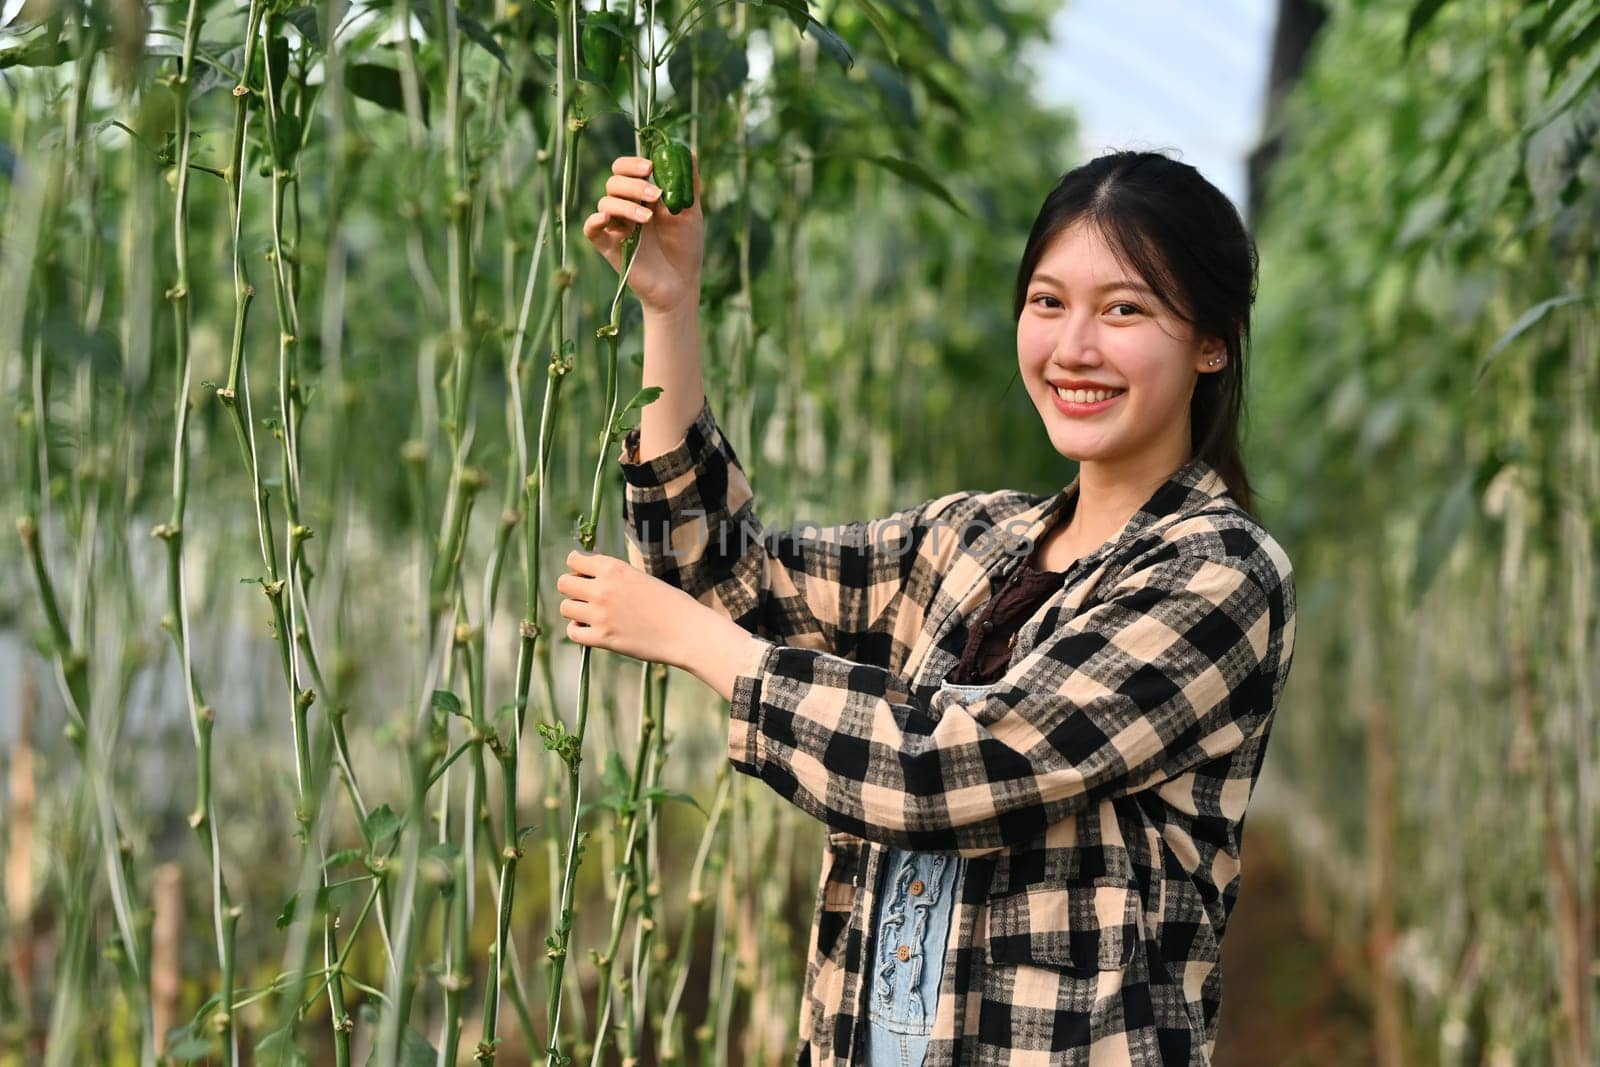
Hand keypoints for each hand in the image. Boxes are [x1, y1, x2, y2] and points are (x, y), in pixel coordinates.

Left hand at [557, 548, 703, 668]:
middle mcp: (602, 588)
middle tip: (587, 597)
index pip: (574, 560)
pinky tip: (591, 629)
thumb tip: (588, 578)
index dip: (577, 568)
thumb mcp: (641, 578)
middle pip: (563, 583)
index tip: (586, 576)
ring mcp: (600, 615)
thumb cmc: (670, 603)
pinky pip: (573, 632)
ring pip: (565, 608)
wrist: (686, 631)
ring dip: (575, 610)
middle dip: (572, 589)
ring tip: (591, 614)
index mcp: (613, 568)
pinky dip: (578, 630)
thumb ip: (614, 576)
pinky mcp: (602, 638)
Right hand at [582, 152, 704, 316]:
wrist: (681, 283)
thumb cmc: (686, 247)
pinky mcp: (608, 246)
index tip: (650, 167)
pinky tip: (608, 219)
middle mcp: (625, 207)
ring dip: (626, 205)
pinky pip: (590, 228)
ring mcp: (615, 226)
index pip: (625, 169)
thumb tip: (692, 151)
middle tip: (656, 196)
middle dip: (634, 185)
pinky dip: (595, 220)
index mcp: (641, 195)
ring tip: (648, 219)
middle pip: (614, 182)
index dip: (632, 163)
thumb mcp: (691, 212)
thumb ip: (688, 183)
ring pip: (605, 202)